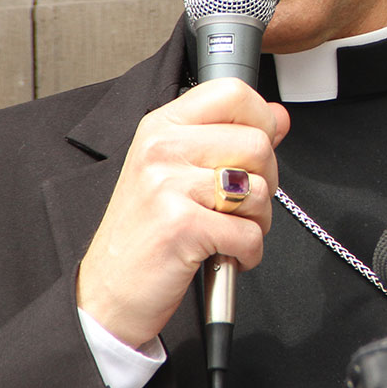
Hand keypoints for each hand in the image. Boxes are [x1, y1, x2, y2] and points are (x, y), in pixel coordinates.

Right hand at [76, 78, 288, 348]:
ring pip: (259, 190)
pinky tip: (223, 254)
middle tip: (238, 206)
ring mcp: (168, 186)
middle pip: (258, 143)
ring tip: (226, 231)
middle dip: (265, 182)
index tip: (254, 151)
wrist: (106, 295)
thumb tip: (279, 116)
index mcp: (162, 127)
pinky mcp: (180, 226)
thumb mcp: (179, 173)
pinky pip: (250, 234)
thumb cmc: (145, 234)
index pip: (233, 92)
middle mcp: (161, 149)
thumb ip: (230, 139)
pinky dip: (248, 253)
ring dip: (257, 221)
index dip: (261, 120)